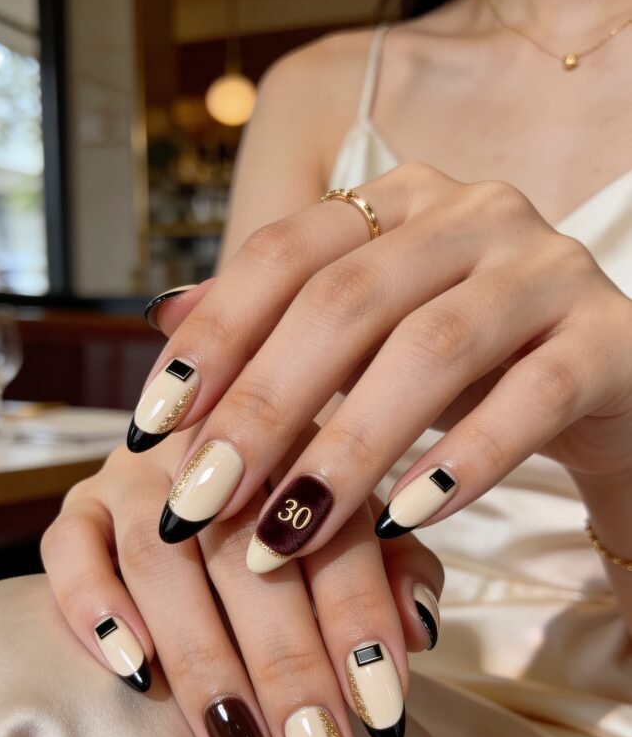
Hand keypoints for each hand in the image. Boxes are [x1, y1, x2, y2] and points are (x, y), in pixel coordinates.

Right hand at [42, 426, 442, 736]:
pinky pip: (69, 550)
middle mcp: (213, 449)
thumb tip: (417, 630)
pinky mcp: (78, 505)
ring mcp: (136, 475)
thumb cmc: (297, 514)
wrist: (211, 465)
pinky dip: (97, 611)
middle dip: (285, 665)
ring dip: (203, 663)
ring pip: (159, 562)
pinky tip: (138, 675)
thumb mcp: (360, 531)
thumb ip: (398, 571)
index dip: (358, 617)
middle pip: (243, 554)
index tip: (381, 709)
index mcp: (299, 441)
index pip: (330, 528)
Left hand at [131, 163, 631, 570]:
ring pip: (432, 351)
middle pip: (345, 301)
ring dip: (346, 451)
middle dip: (263, 409)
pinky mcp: (611, 338)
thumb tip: (163, 317)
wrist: (606, 382)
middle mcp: (474, 213)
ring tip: (284, 535)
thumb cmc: (469, 364)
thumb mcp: (367, 338)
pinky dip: (462, 463)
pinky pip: (533, 397)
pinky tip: (403, 522)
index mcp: (399, 201)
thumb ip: (277, 322)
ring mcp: (548, 269)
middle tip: (200, 501)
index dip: (213, 338)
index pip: (284, 252)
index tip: (151, 425)